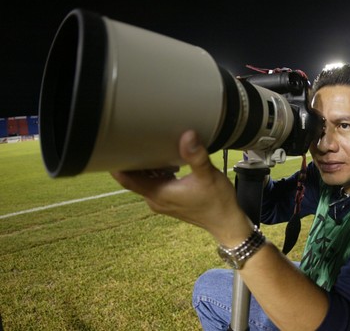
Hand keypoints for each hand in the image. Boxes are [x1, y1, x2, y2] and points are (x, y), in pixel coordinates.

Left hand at [110, 130, 252, 244]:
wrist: (227, 223)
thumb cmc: (218, 201)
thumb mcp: (208, 175)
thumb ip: (195, 156)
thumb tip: (187, 135)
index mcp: (159, 193)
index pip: (127, 179)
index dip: (116, 164)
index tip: (112, 145)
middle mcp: (155, 200)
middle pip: (133, 179)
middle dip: (131, 160)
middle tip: (132, 137)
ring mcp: (162, 202)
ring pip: (144, 181)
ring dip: (145, 166)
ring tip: (148, 145)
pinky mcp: (169, 202)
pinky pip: (154, 185)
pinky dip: (155, 173)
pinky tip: (166, 160)